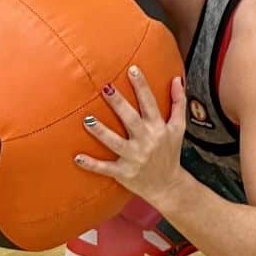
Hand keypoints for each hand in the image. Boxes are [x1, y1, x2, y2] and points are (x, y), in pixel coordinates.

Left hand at [76, 67, 187, 212]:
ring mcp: (133, 158)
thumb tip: (178, 78)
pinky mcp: (123, 173)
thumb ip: (178, 102)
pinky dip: (91, 164)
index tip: (132, 69)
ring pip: (115, 143)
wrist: (168, 186)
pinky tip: (77, 157)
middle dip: (118, 104)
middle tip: (105, 87)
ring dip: (101, 132)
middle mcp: (146, 141)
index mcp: (158, 128)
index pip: (150, 103)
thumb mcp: (179, 128)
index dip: (142, 86)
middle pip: (130, 119)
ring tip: (87, 119)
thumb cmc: (171, 153)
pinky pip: (105, 169)